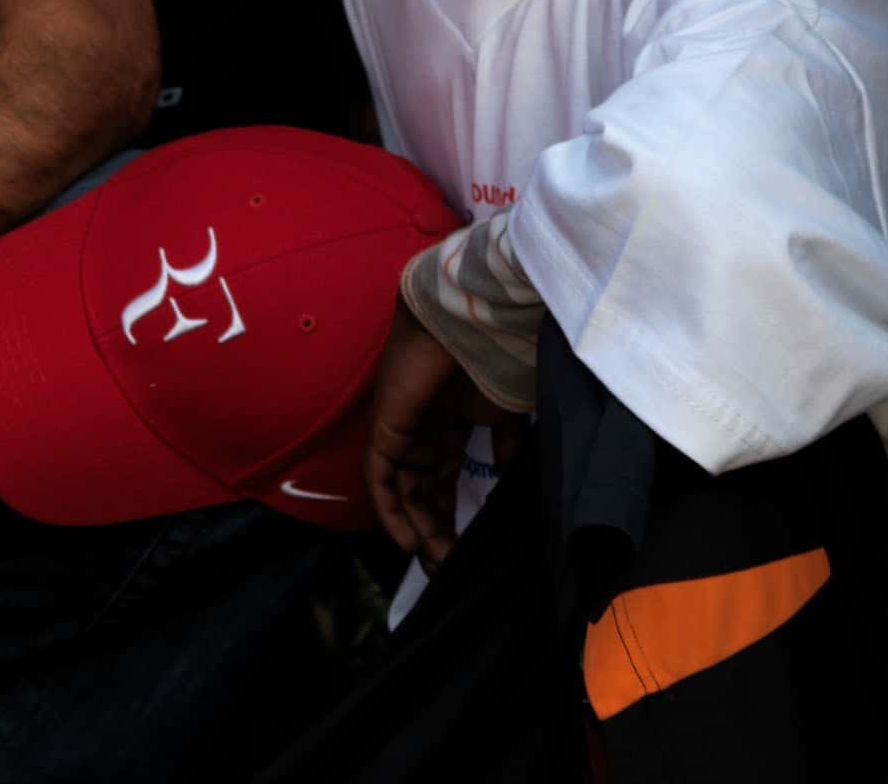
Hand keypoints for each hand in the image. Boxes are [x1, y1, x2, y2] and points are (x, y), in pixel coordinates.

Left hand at [363, 300, 489, 564]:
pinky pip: (380, 476)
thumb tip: (505, 471)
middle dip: (435, 529)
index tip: (467, 549)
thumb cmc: (494, 355)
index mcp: (452, 423)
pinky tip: (409, 542)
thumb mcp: (507, 410)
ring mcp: (404, 428)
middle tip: (449, 568)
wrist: (473, 319)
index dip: (452, 513)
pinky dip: (390, 510)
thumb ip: (505, 442)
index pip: (444, 478)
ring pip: (402, 490)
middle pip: (422, 490)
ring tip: (434, 565)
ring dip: (417, 528)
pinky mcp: (387, 425)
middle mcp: (424, 429)